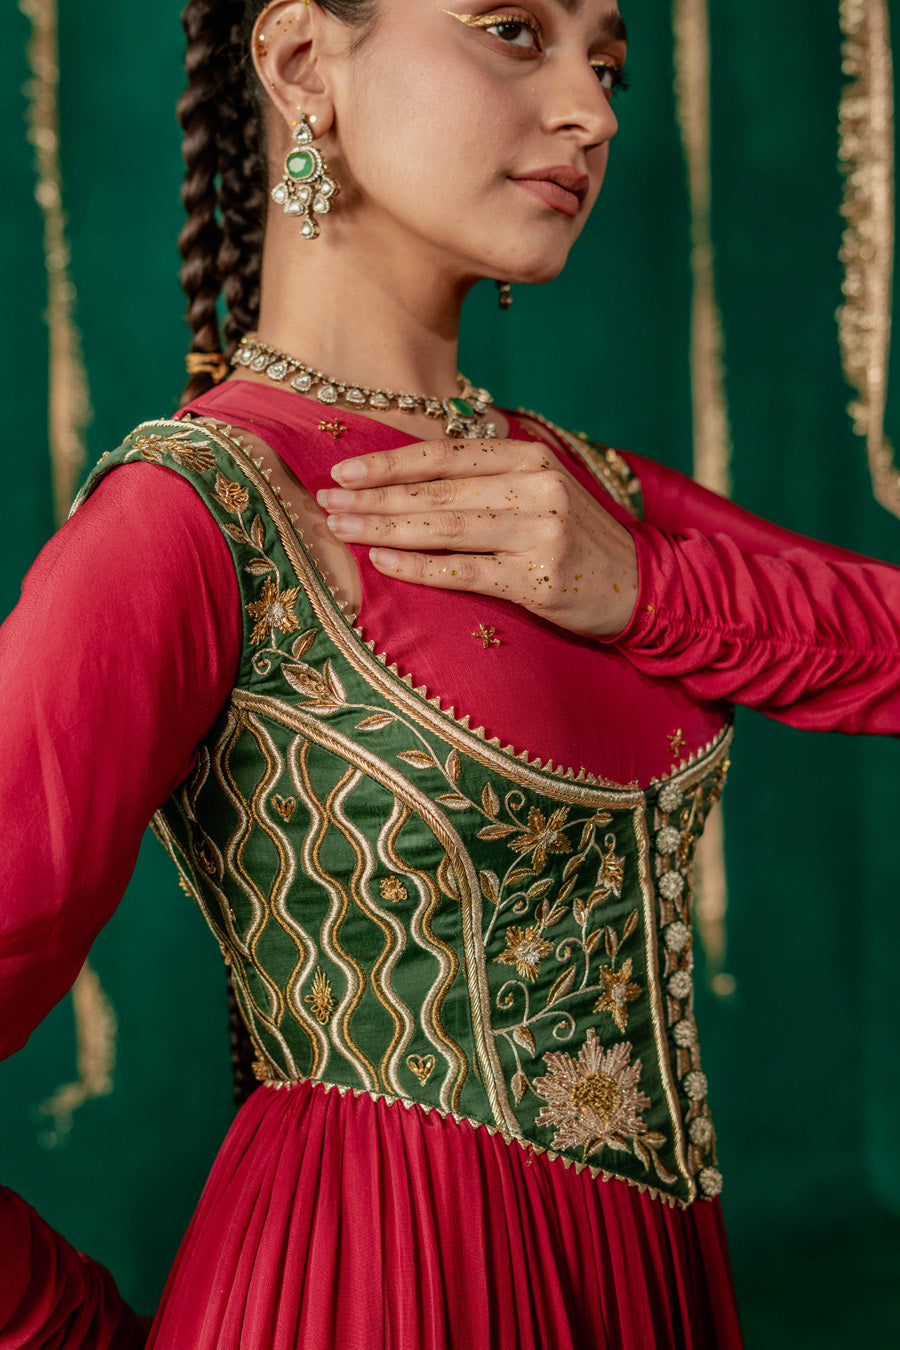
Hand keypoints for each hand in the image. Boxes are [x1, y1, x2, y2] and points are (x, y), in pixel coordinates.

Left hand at [315, 439, 637, 639]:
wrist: (641, 584)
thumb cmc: (575, 535)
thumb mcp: (541, 487)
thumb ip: (488, 471)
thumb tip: (411, 465)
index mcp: (530, 457)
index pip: (446, 453)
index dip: (390, 463)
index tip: (343, 471)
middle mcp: (536, 488)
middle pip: (437, 492)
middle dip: (374, 498)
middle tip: (326, 502)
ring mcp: (538, 534)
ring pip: (444, 529)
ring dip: (384, 529)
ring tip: (341, 528)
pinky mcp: (537, 580)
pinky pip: (464, 572)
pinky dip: (419, 567)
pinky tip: (382, 563)